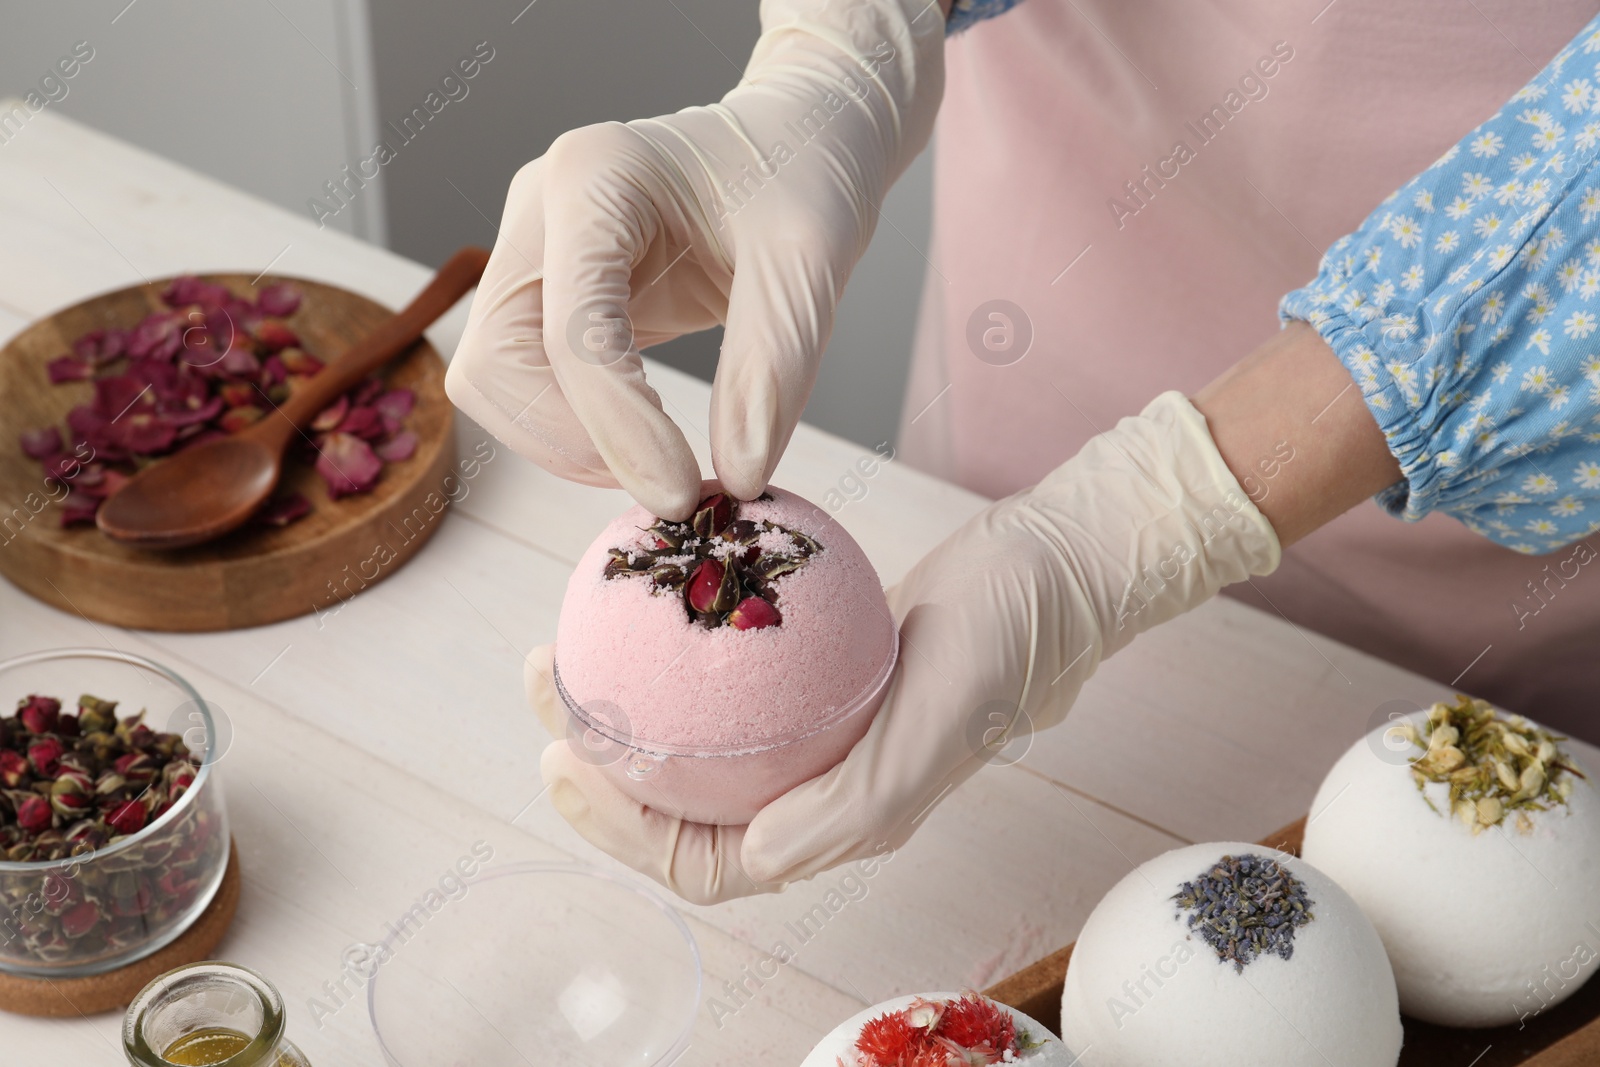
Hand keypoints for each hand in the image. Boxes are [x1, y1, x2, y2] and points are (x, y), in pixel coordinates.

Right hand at [446, 0, 943, 520]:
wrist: (793, 139)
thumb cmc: (802, 179)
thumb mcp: (811, 262)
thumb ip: (774, 368)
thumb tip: (737, 479)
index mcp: (593, 176)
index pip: (570, 329)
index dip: (617, 426)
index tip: (683, 495)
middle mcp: (538, 207)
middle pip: (494, 363)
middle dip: (570, 440)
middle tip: (668, 482)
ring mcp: (530, 250)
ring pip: (490, 383)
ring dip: (564, 444)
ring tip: (663, 461)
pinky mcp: (543, 293)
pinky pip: (522, 385)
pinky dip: (572, 431)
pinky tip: (647, 436)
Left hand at [527, 393, 1281, 902]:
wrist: (1052, 572)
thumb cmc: (1003, 650)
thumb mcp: (931, 732)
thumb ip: (847, 808)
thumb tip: (753, 856)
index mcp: (836, 827)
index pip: (705, 862)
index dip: (623, 832)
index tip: (565, 759)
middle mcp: (816, 790)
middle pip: (683, 807)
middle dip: (601, 768)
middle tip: (550, 691)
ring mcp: (814, 732)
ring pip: (697, 745)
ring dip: (628, 711)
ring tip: (574, 651)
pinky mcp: (816, 675)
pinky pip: (727, 683)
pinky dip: (675, 658)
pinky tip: (645, 602)